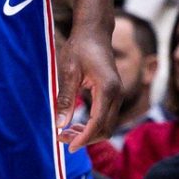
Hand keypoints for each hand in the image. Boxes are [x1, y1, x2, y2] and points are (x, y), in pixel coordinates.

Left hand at [55, 24, 120, 150]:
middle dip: (85, 138)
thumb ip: (65, 98)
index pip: (98, 124)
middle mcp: (117, 94)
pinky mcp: (114, 94)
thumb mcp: (68, 71)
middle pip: (105, 129)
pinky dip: (93, 125)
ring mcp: (118, 95)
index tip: (67, 146)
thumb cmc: (80, 48)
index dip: (83, 138)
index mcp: (108, 89)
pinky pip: (106, 117)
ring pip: (107, 125)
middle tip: (61, 138)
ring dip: (88, 133)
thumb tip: (59, 124)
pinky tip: (76, 125)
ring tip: (66, 133)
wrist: (94, 32)